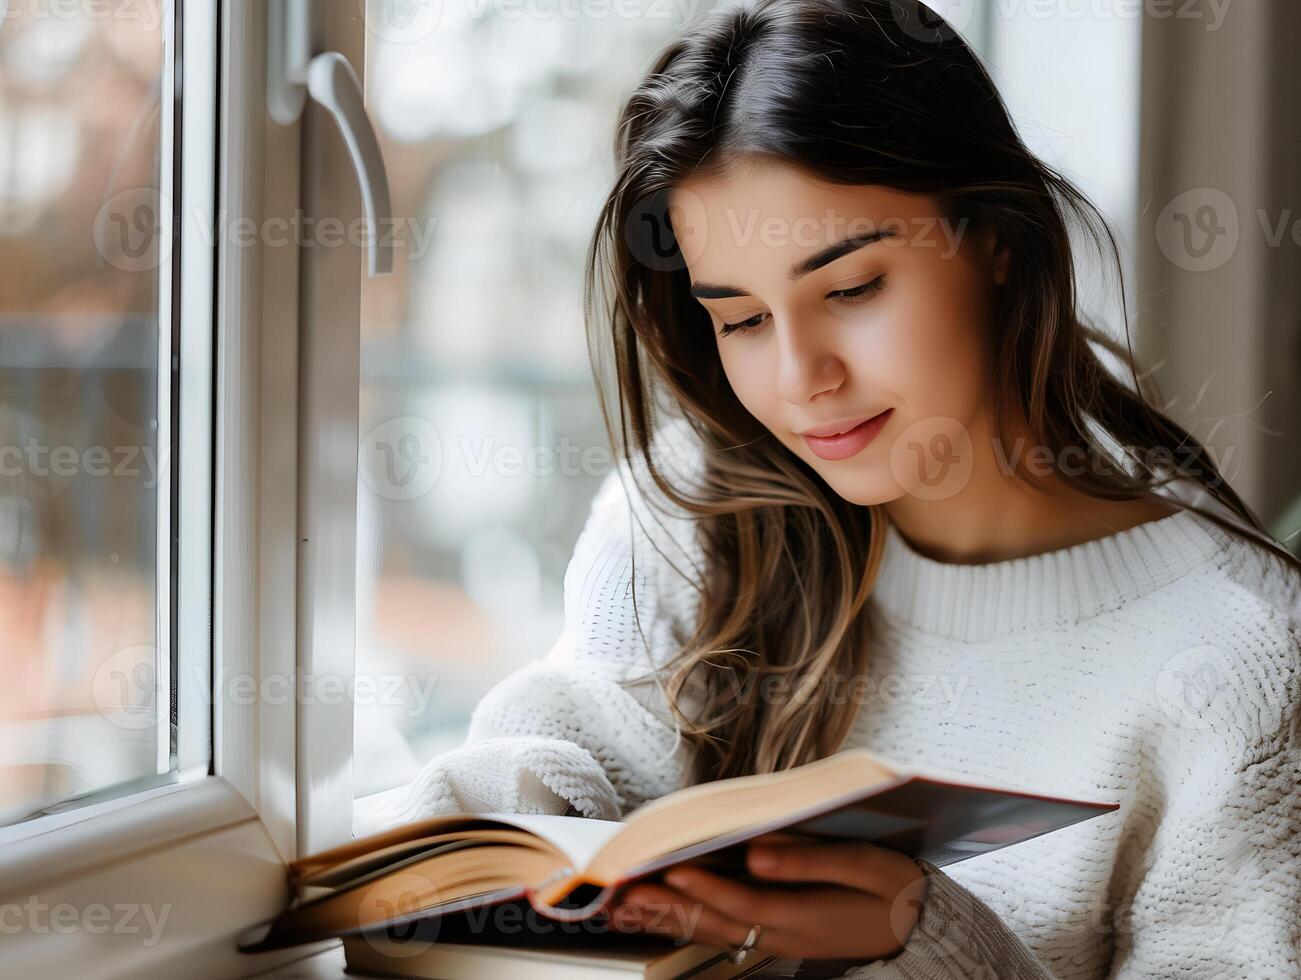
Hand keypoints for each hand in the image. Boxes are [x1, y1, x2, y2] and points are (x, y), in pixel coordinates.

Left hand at [605, 833, 930, 962]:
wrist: (921, 932)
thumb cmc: (897, 890)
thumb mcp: (870, 868)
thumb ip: (814, 860)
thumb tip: (759, 851)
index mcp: (810, 913)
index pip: (748, 902)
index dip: (707, 886)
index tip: (672, 868)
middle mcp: (787, 933)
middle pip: (718, 921)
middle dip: (668, 905)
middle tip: (623, 893)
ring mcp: (781, 941)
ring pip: (714, 931)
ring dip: (669, 918)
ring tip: (626, 905)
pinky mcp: (779, 938)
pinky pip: (724, 934)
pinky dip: (689, 923)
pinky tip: (664, 913)